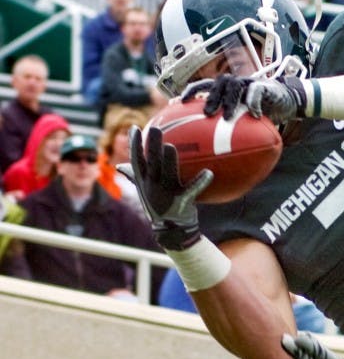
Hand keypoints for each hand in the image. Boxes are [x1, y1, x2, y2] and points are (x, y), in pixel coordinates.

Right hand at [118, 126, 211, 250]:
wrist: (171, 231)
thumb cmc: (159, 205)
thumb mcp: (144, 191)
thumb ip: (134, 176)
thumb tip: (120, 165)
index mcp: (144, 182)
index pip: (136, 160)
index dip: (134, 144)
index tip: (134, 128)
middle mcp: (153, 186)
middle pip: (151, 163)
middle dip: (151, 146)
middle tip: (155, 129)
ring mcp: (167, 195)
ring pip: (167, 174)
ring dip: (169, 161)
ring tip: (171, 147)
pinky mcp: (181, 203)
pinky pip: (192, 191)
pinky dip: (200, 182)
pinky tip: (209, 173)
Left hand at [181, 74, 306, 122]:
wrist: (289, 102)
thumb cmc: (263, 113)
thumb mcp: (244, 120)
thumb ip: (229, 127)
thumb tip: (209, 150)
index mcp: (226, 89)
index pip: (204, 85)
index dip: (191, 91)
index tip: (178, 103)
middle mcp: (236, 83)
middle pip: (217, 83)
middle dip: (210, 97)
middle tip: (207, 114)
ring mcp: (250, 83)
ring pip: (235, 86)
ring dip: (230, 101)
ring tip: (228, 117)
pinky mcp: (265, 86)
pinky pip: (257, 91)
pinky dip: (254, 102)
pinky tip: (255, 115)